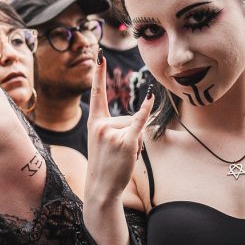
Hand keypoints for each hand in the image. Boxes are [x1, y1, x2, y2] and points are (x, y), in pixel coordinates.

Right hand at [85, 56, 153, 202]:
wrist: (101, 188)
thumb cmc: (106, 165)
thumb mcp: (103, 142)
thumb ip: (116, 127)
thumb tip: (140, 114)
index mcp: (94, 123)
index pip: (97, 93)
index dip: (99, 74)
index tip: (100, 56)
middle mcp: (101, 125)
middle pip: (129, 118)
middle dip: (131, 135)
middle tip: (118, 154)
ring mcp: (112, 133)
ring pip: (136, 126)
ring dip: (136, 142)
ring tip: (123, 156)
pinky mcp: (125, 141)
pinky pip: (139, 123)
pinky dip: (146, 111)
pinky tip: (150, 99)